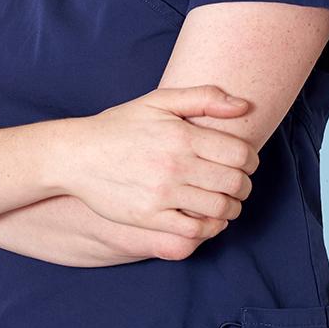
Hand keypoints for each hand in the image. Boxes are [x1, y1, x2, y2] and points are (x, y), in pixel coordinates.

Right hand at [63, 85, 257, 241]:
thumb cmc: (120, 127)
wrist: (77, 155)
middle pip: (235, 183)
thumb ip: (203, 97)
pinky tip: (207, 220)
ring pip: (219, 208)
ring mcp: (162, 193)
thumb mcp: (159, 101)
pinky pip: (194, 229)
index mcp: (182, 134)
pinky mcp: (149, 216)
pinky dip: (209, 228)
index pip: (240, 154)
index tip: (245, 164)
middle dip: (244, 186)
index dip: (251, 161)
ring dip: (231, 209)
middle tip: (238, 186)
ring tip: (225, 203)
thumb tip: (244, 106)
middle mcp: (175, 164)